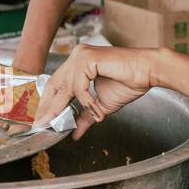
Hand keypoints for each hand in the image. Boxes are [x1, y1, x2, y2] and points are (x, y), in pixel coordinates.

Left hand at [34, 45, 157, 138]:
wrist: (147, 71)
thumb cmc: (128, 82)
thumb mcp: (101, 105)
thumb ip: (85, 116)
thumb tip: (75, 134)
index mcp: (77, 64)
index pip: (55, 85)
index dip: (47, 104)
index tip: (41, 121)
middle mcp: (76, 56)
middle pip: (54, 85)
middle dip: (47, 107)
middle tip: (41, 125)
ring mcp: (81, 55)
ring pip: (65, 87)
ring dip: (68, 108)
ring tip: (69, 123)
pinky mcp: (88, 58)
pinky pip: (79, 86)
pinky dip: (86, 101)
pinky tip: (97, 110)